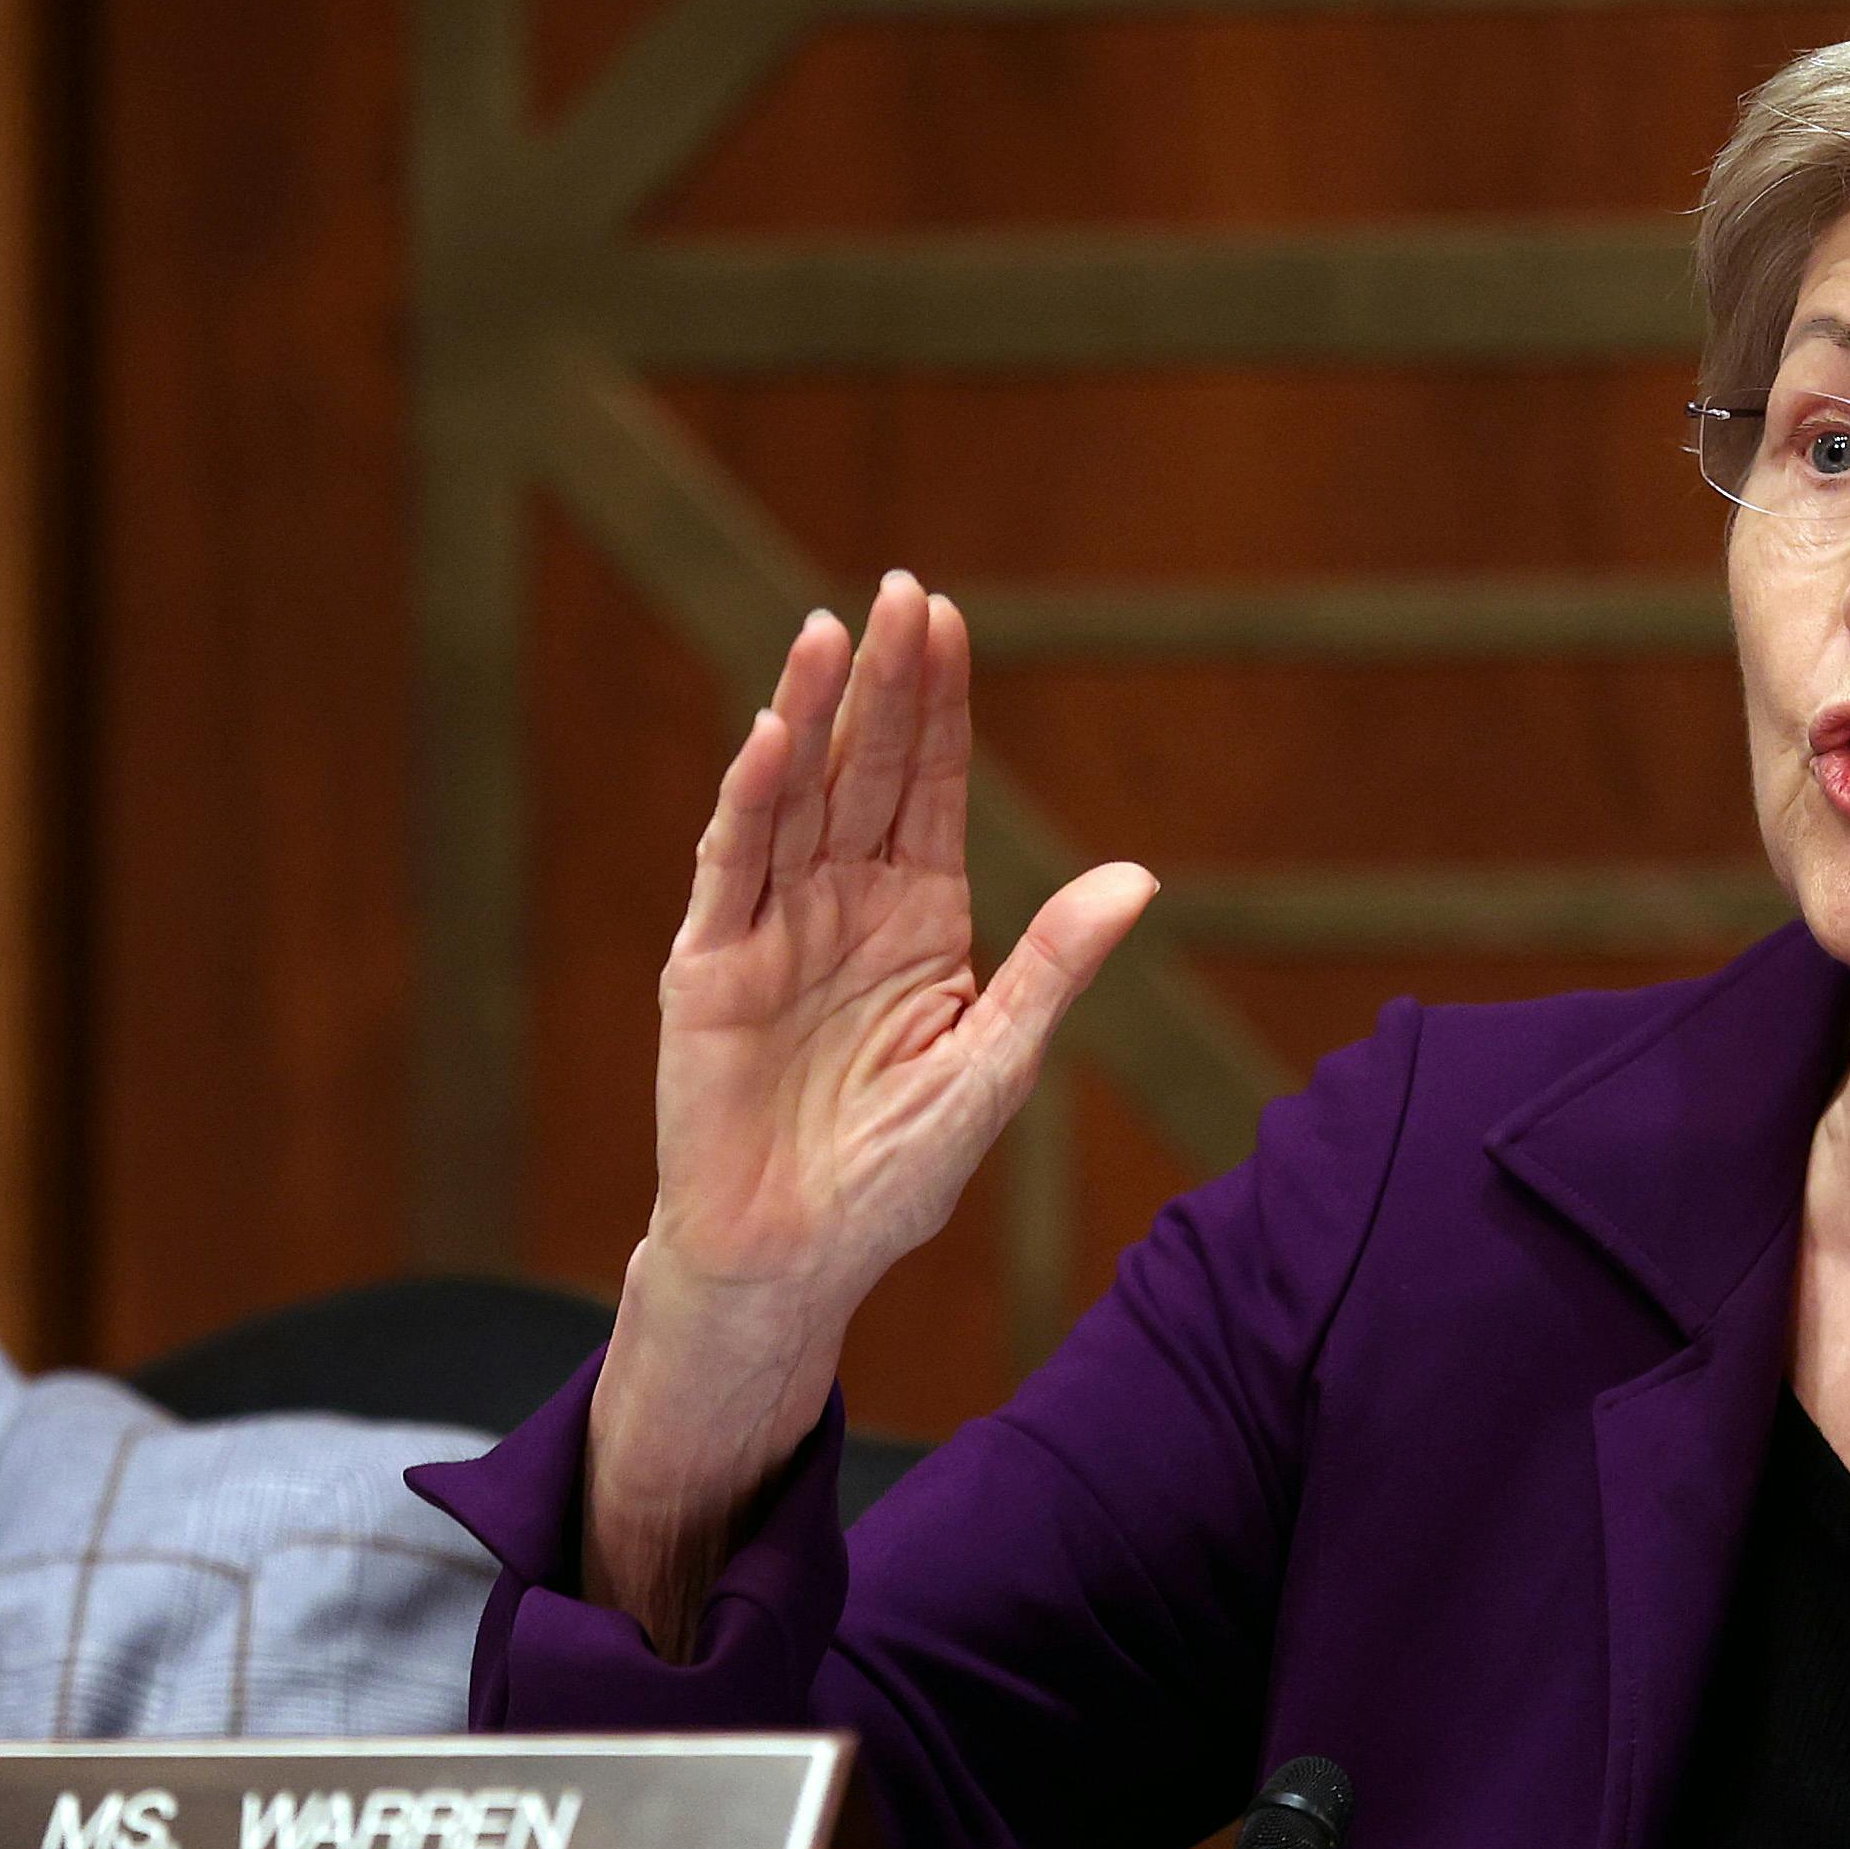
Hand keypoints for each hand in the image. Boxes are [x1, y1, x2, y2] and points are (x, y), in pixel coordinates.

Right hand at [583, 572, 1154, 1643]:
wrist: (797, 1258)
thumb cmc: (898, 1173)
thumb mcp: (996, 1065)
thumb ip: (1053, 968)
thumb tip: (1139, 878)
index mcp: (919, 918)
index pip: (929, 788)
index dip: (939, 706)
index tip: (951, 619)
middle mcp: (844, 905)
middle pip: (865, 771)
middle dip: (884, 684)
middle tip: (903, 590)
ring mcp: (771, 928)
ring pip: (793, 799)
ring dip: (810, 717)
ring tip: (830, 632)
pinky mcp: (710, 968)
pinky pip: (732, 870)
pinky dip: (748, 803)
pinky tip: (771, 739)